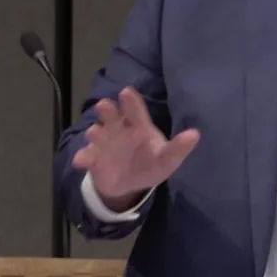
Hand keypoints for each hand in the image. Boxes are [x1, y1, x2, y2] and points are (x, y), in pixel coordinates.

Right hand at [71, 87, 199, 208]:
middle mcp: (118, 129)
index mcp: (138, 126)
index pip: (135, 110)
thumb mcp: (167, 159)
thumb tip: (195, 134)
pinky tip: (80, 160)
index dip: (131, 101)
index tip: (126, 92)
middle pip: (111, 115)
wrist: (129, 184)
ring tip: (94, 132)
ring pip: (96, 132)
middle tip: (104, 105)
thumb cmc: (150, 164)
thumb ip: (179, 147)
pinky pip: (85, 156)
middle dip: (107, 110)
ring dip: (94, 132)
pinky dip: (82, 157)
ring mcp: (104, 143)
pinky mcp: (93, 158)